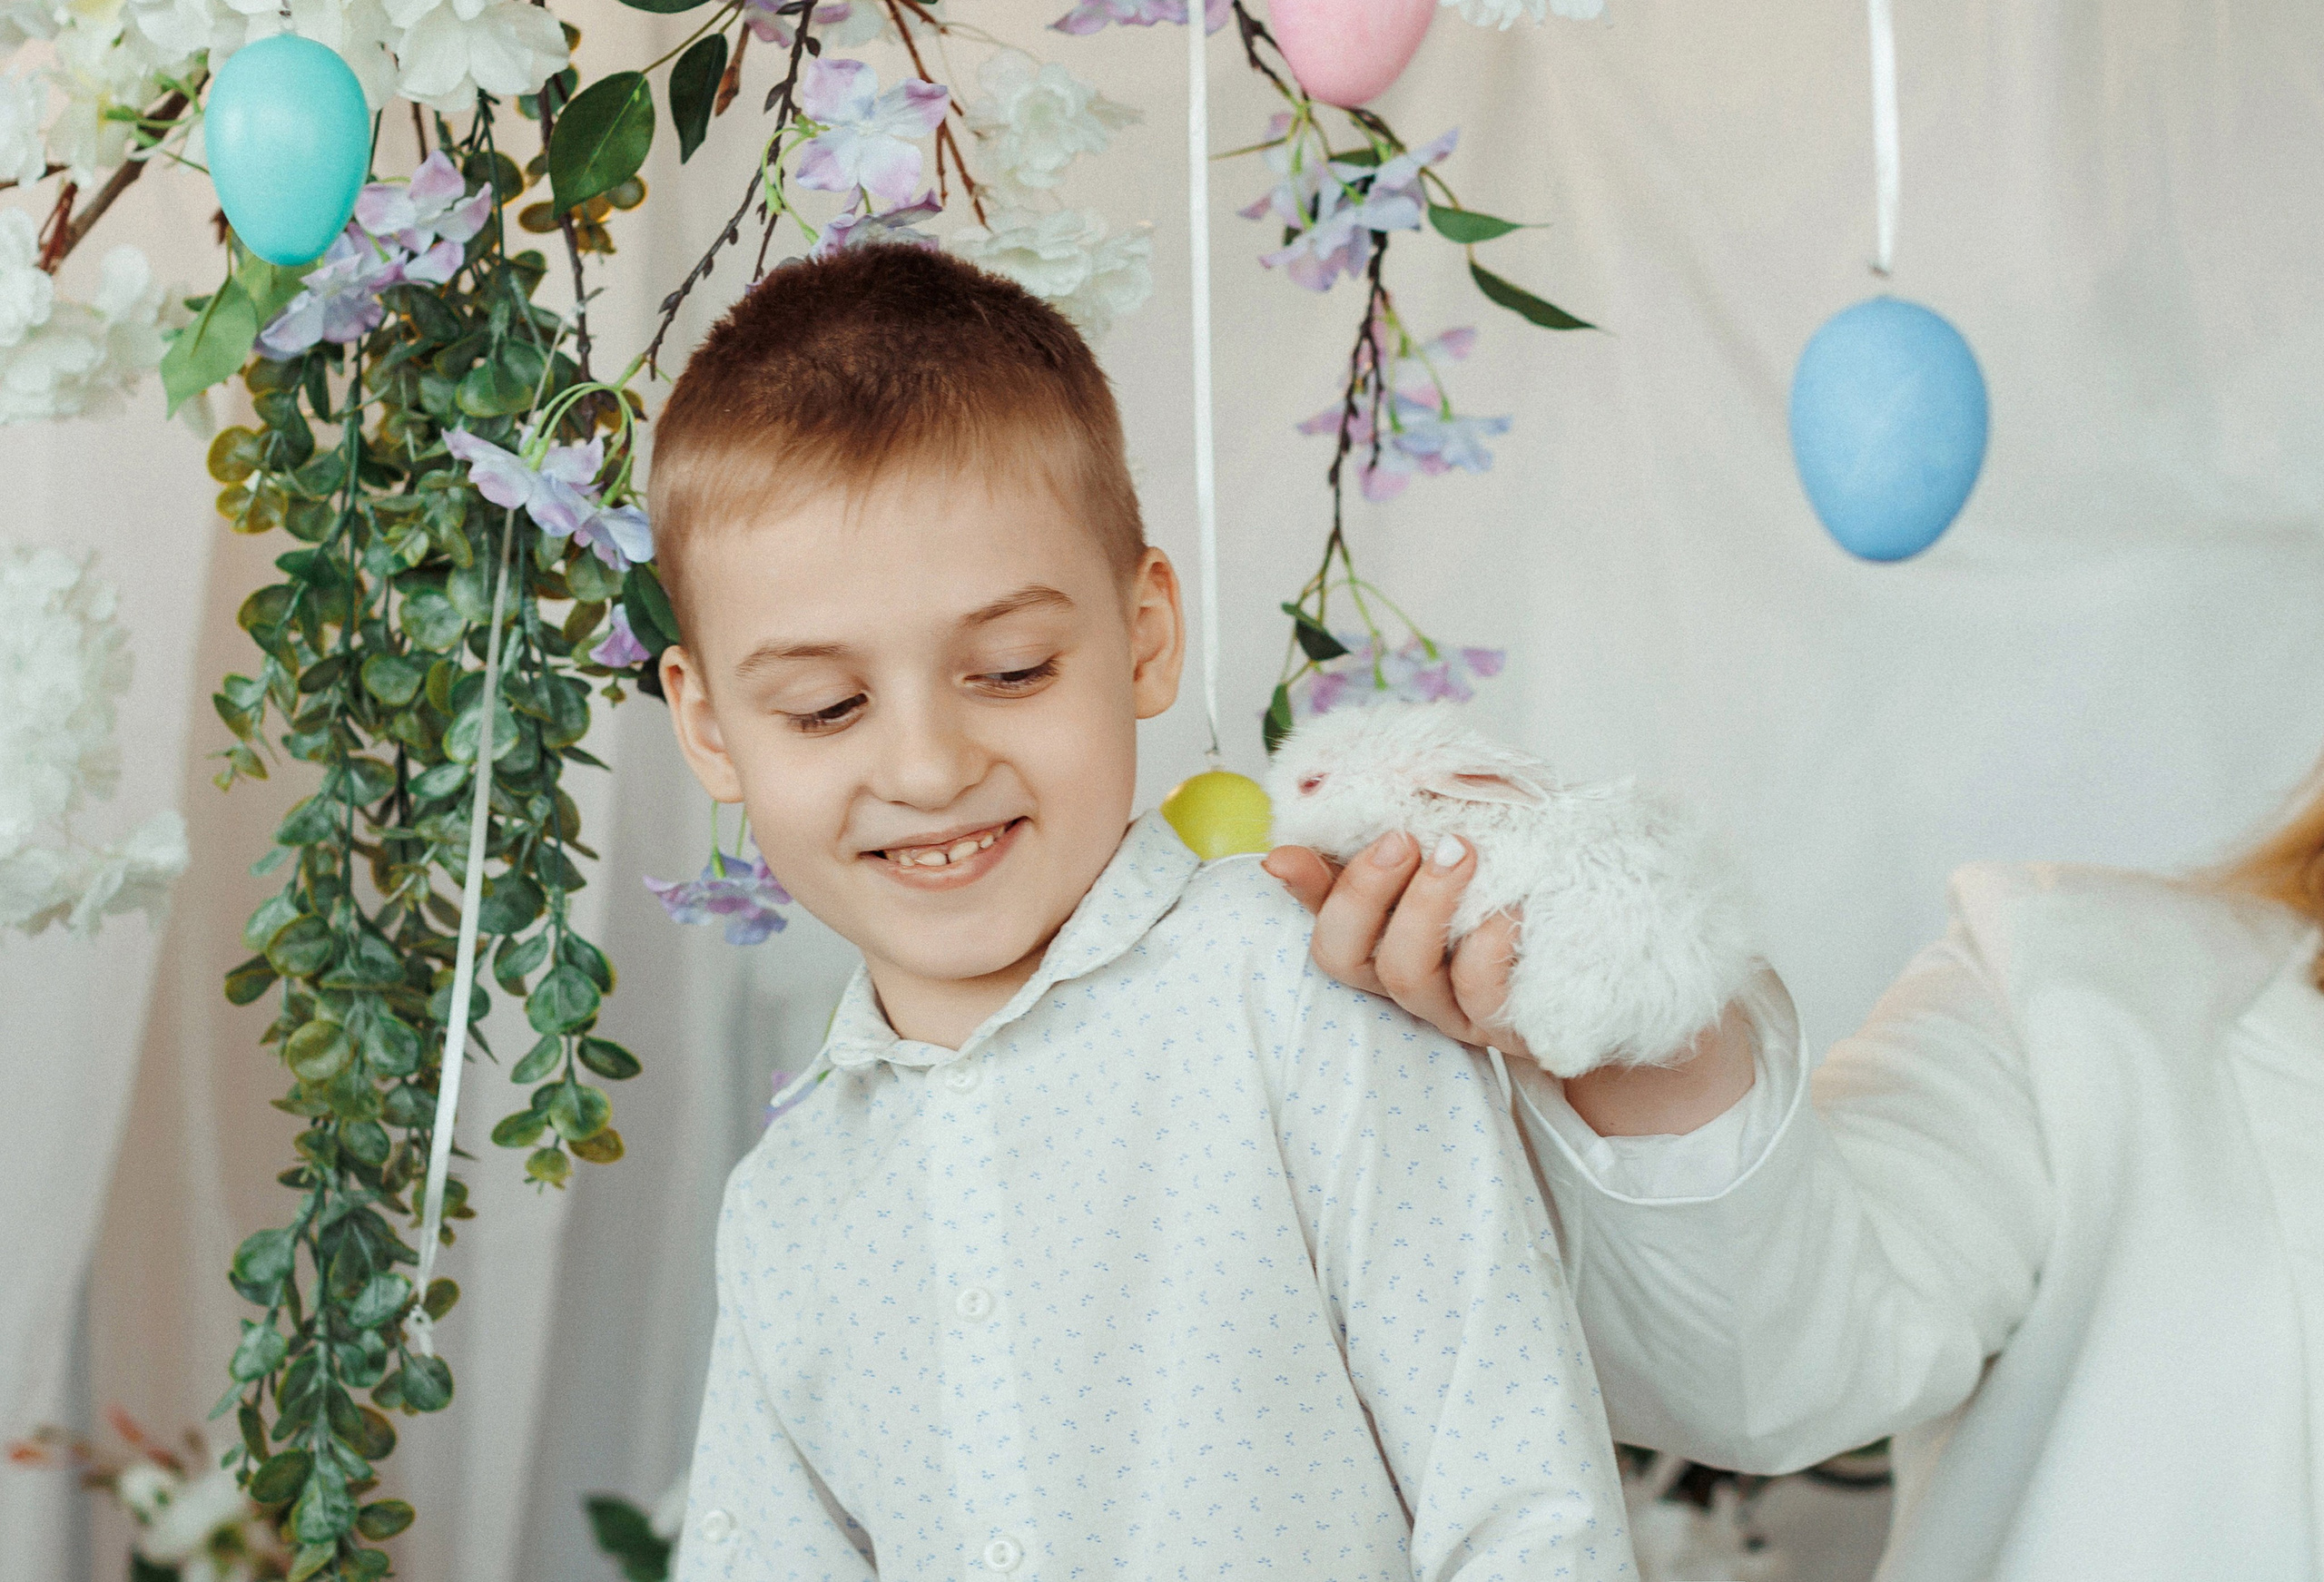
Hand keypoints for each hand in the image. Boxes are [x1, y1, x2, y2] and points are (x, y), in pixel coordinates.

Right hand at [1263, 836, 1764, 1137]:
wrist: (1642, 947)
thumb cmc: (1556, 873)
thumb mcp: (1503, 822)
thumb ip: (1451, 797)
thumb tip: (1405, 764)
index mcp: (1391, 923)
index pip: (1322, 909)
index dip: (1300, 887)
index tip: (1287, 853)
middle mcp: (1411, 972)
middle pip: (1342, 954)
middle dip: (1360, 891)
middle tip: (1403, 839)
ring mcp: (1456, 1008)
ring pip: (1404, 977)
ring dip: (1424, 907)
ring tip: (1463, 851)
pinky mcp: (1509, 1029)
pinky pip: (1479, 997)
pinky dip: (1488, 947)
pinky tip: (1514, 911)